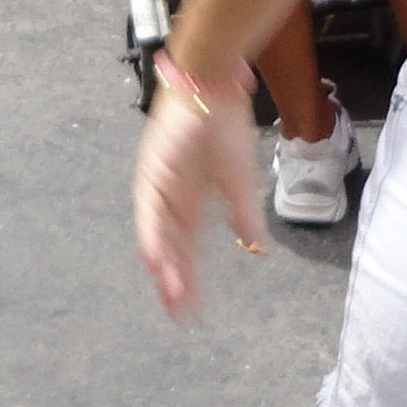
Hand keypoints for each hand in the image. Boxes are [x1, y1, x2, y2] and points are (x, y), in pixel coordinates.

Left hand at [131, 60, 262, 316]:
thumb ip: (243, 216)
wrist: (216, 89)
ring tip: (171, 299)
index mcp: (189, 202)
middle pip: (171, 249)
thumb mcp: (241, 181)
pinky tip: (155, 261)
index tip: (193, 308)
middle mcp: (170, 200)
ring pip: (159, 236)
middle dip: (175, 283)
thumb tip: (254, 247)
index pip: (187, 248)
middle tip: (181, 317)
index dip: (190, 278)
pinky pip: (151, 211)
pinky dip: (153, 236)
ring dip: (164, 267)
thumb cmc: (227, 128)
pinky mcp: (154, 173)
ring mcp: (160, 187)